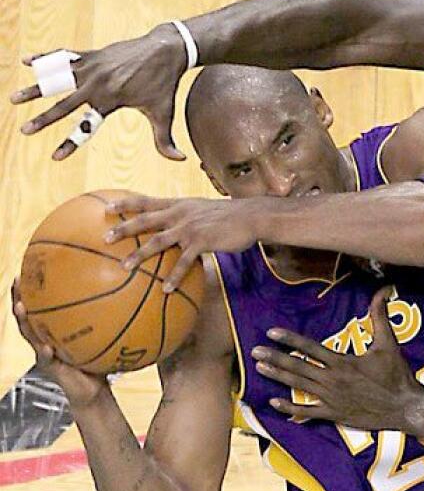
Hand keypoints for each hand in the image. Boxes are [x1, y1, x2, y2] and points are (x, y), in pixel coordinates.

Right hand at [10, 24, 187, 160]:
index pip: (86, 126)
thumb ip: (165, 140)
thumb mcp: (164, 114)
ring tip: (14, 98)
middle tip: (24, 130)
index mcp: (110, 101)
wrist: (166, 50)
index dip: (70, 143)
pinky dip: (46, 58)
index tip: (55, 157)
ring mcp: (92, 67)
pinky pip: (64, 57)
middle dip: (43, 118)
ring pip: (57, 79)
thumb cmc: (165, 85)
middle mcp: (97, 84)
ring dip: (35, 88)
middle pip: (64, 104)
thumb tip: (181, 160)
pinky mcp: (92, 55)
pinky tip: (27, 61)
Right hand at [11, 278, 109, 407]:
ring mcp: (45, 354)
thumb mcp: (108, 335)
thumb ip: (114, 317)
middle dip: (20, 297)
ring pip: (29, 335)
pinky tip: (46, 346)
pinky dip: (45, 353)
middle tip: (18, 280)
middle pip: (28, 315)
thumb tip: (135, 290)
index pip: (42, 305)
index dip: (35, 288)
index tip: (33, 266)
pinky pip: (46, 359)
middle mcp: (46, 339)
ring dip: (24, 321)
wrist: (95, 391)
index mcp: (56, 330)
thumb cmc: (101, 361)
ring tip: (21, 306)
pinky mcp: (52, 370)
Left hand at [105, 195, 258, 291]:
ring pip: (158, 241)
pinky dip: (173, 276)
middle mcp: (180, 213)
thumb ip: (187, 217)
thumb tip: (175, 229)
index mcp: (179, 205)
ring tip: (124, 267)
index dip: (125, 203)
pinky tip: (166, 289)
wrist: (251, 215)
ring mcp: (190, 227)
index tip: (106, 207)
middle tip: (104, 237)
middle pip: (145, 220)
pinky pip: (183, 261)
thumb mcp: (203, 210)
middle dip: (123, 228)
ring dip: (139, 254)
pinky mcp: (202, 241)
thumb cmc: (229, 215)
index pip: (146, 201)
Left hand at [253, 287, 423, 431]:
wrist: (405, 407)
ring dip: (278, 377)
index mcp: (342, 362)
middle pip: (298, 367)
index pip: (310, 348)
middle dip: (275, 358)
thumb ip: (380, 317)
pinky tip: (274, 403)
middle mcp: (332, 380)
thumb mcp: (388, 343)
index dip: (289, 339)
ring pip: (298, 386)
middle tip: (255, 352)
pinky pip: (308, 411)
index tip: (271, 332)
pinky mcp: (334, 415)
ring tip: (259, 369)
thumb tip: (382, 291)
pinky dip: (290, 408)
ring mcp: (331, 399)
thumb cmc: (396, 375)